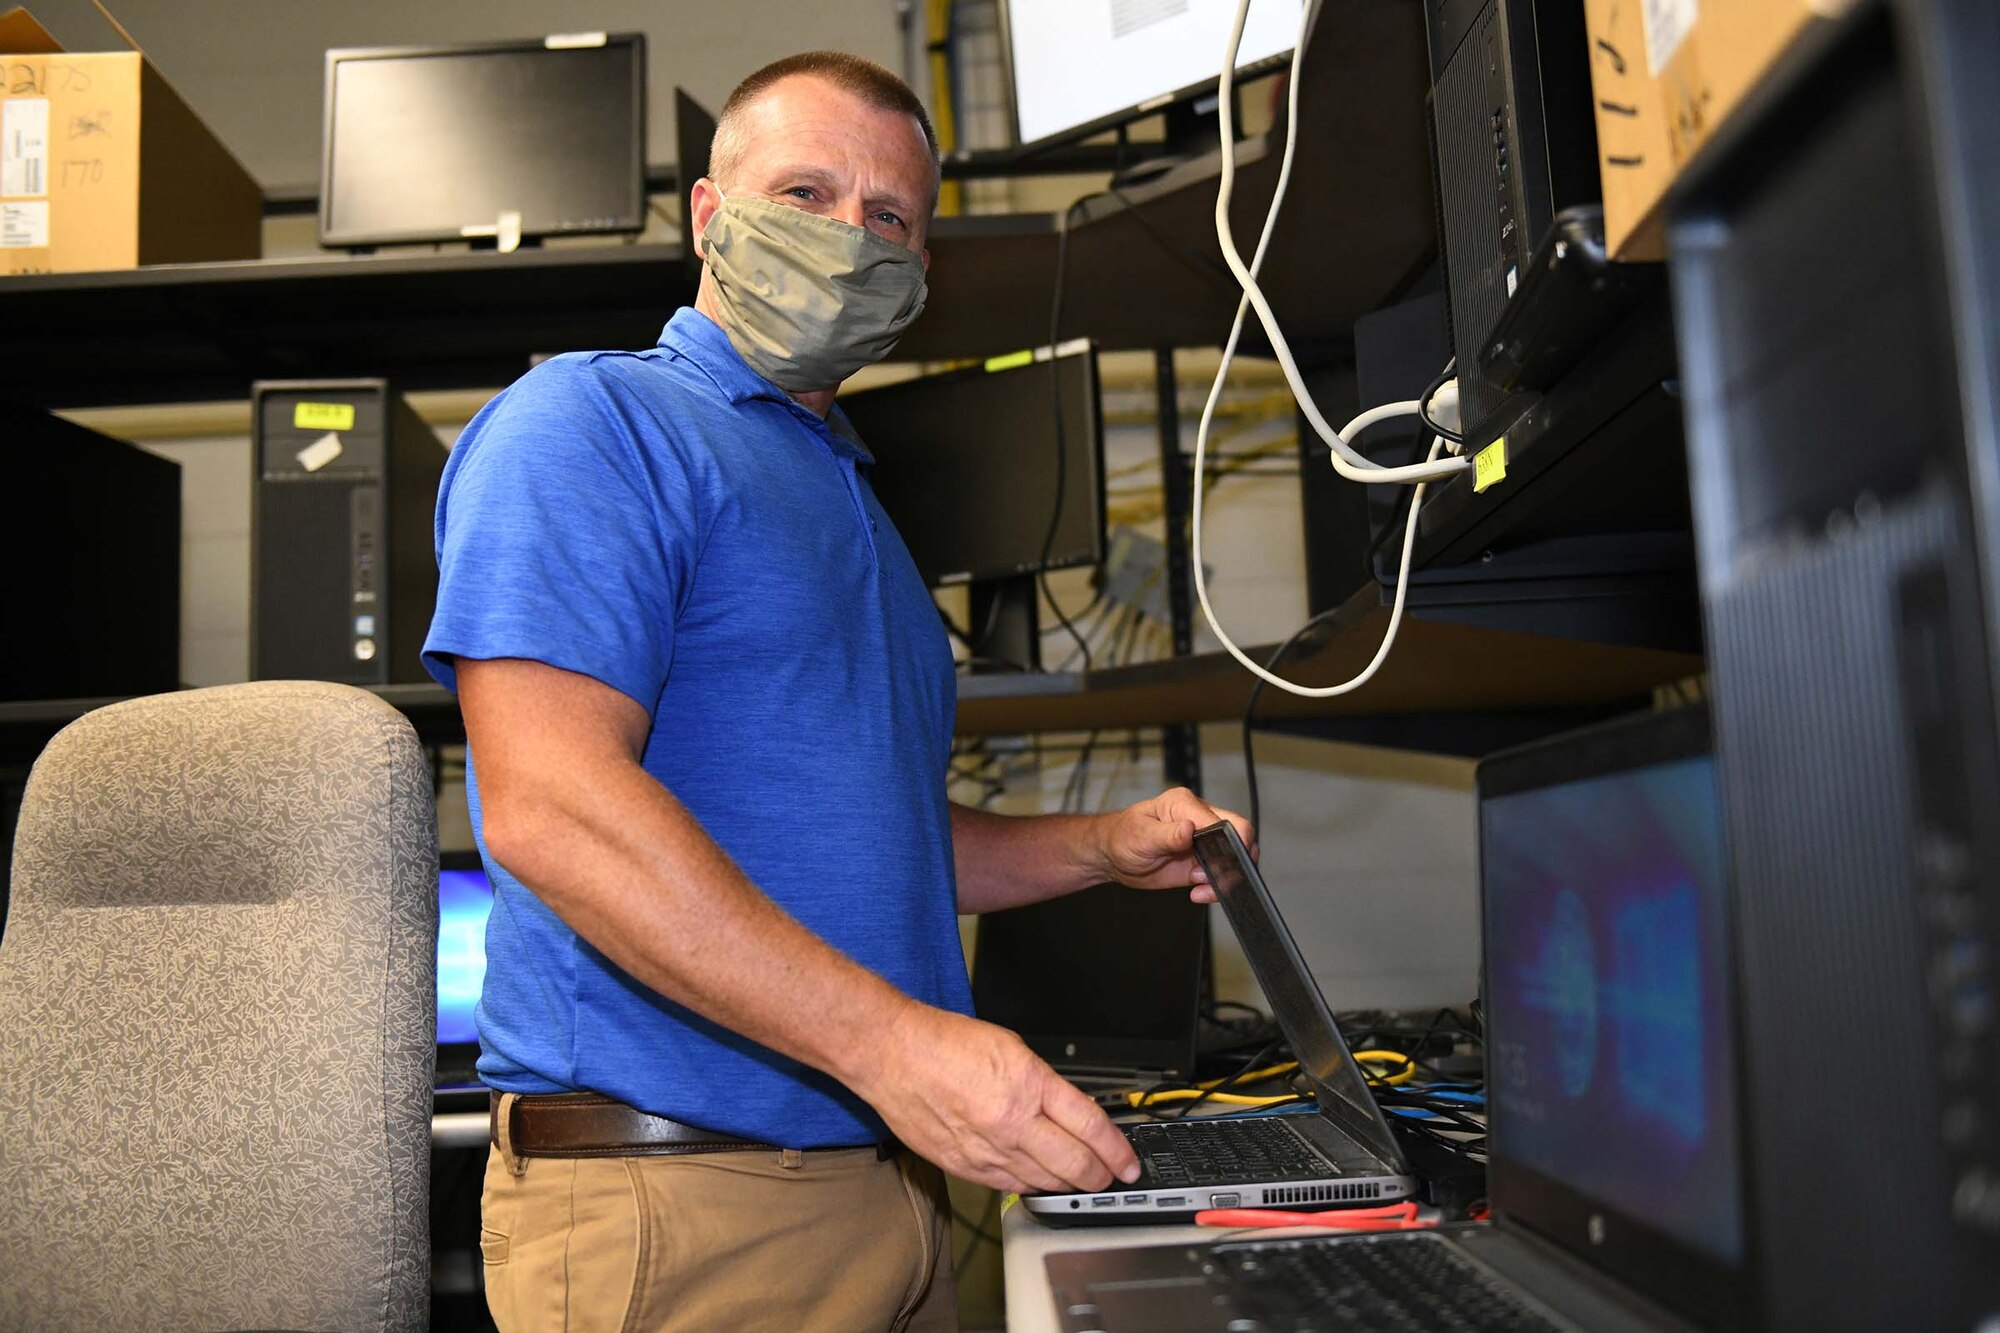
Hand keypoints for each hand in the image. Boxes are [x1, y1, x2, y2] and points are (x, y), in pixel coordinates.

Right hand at [849, 1000, 1139, 1193]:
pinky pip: (1009, 1187)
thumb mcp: (1011, 1048)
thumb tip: (1068, 1114)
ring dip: (1067, 1185)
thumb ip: (1042, 1085)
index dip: (1116, 1149)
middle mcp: (1011, 1121)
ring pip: (1043, 1182)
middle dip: (1100, 1176)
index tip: (1127, 1161)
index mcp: (1028, 1084)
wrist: (893, 1054)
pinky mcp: (963, 1166)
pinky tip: (1040, 1184)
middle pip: (1073, 1163)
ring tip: (1081, 1182)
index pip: (1089, 1126)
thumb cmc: (944, 1043)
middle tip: (1111, 1178)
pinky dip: (1030, 1187)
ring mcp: (986, 1149)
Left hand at [1092, 787, 1255, 903]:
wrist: (1113, 856)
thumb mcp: (1141, 835)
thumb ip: (1167, 834)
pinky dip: (1214, 888)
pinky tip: (1198, 893)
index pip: (1224, 819)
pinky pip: (1219, 876)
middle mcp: (1199, 821)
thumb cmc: (1122, 836)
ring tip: (1200, 889)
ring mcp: (1202, 843)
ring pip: (1233, 858)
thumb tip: (1189, 828)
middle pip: (1239, 835)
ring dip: (1225, 878)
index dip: (1233, 840)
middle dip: (1236, 860)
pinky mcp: (1199, 863)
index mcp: (1186, 805)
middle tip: (1218, 879)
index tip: (1229, 860)